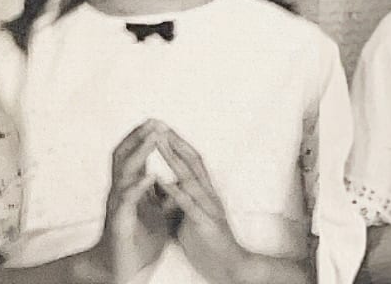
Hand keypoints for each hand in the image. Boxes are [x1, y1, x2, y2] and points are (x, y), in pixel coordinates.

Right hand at [93, 119, 172, 280]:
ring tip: (152, 138)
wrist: (123, 268)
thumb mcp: (156, 213)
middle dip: (138, 137)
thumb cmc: (138, 239)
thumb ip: (164, 195)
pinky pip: (127, 201)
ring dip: (139, 153)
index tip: (157, 121)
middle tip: (153, 121)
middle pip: (123, 156)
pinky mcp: (119, 222)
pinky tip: (149, 176)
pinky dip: (138, 186)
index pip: (133, 155)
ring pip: (124, 172)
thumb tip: (180, 179)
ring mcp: (118, 205)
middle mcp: (120, 192)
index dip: (142, 138)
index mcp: (130, 188)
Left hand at [156, 127, 248, 280]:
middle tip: (159, 124)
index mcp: (204, 193)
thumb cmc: (209, 244)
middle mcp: (208, 194)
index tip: (161, 129)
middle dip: (175, 142)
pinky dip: (174, 190)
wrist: (231, 266)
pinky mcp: (204, 223)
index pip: (192, 162)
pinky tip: (161, 180)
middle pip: (192, 161)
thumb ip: (182, 201)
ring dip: (173, 157)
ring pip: (189, 176)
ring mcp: (207, 207)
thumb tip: (166, 188)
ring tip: (159, 141)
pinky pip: (187, 204)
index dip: (177, 144)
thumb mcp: (193, 217)